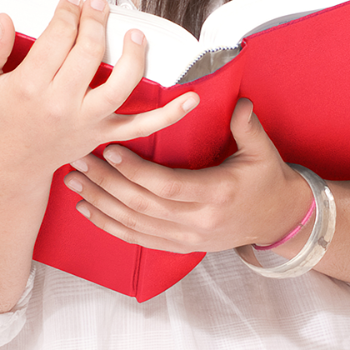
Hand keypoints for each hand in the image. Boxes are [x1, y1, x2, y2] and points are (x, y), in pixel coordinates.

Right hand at [0, 0, 198, 180]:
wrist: (9, 167)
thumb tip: (4, 19)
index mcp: (30, 88)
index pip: (57, 38)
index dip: (68, 13)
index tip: (72, 1)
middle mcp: (62, 105)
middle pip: (88, 53)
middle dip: (96, 22)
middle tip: (97, 5)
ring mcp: (87, 122)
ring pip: (120, 86)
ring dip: (134, 56)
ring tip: (135, 34)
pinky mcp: (104, 135)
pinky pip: (143, 126)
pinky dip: (170, 115)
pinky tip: (192, 98)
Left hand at [62, 98, 313, 253]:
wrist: (276, 220)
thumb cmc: (267, 180)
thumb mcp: (263, 151)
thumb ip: (247, 127)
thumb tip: (240, 102)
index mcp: (216, 194)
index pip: (167, 186)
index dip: (135, 171)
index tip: (110, 149)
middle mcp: (197, 221)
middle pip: (141, 205)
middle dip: (105, 183)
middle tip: (78, 160)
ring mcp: (186, 238)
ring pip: (133, 224)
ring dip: (100, 203)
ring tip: (74, 181)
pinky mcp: (178, 246)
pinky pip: (137, 239)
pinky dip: (109, 226)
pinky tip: (88, 210)